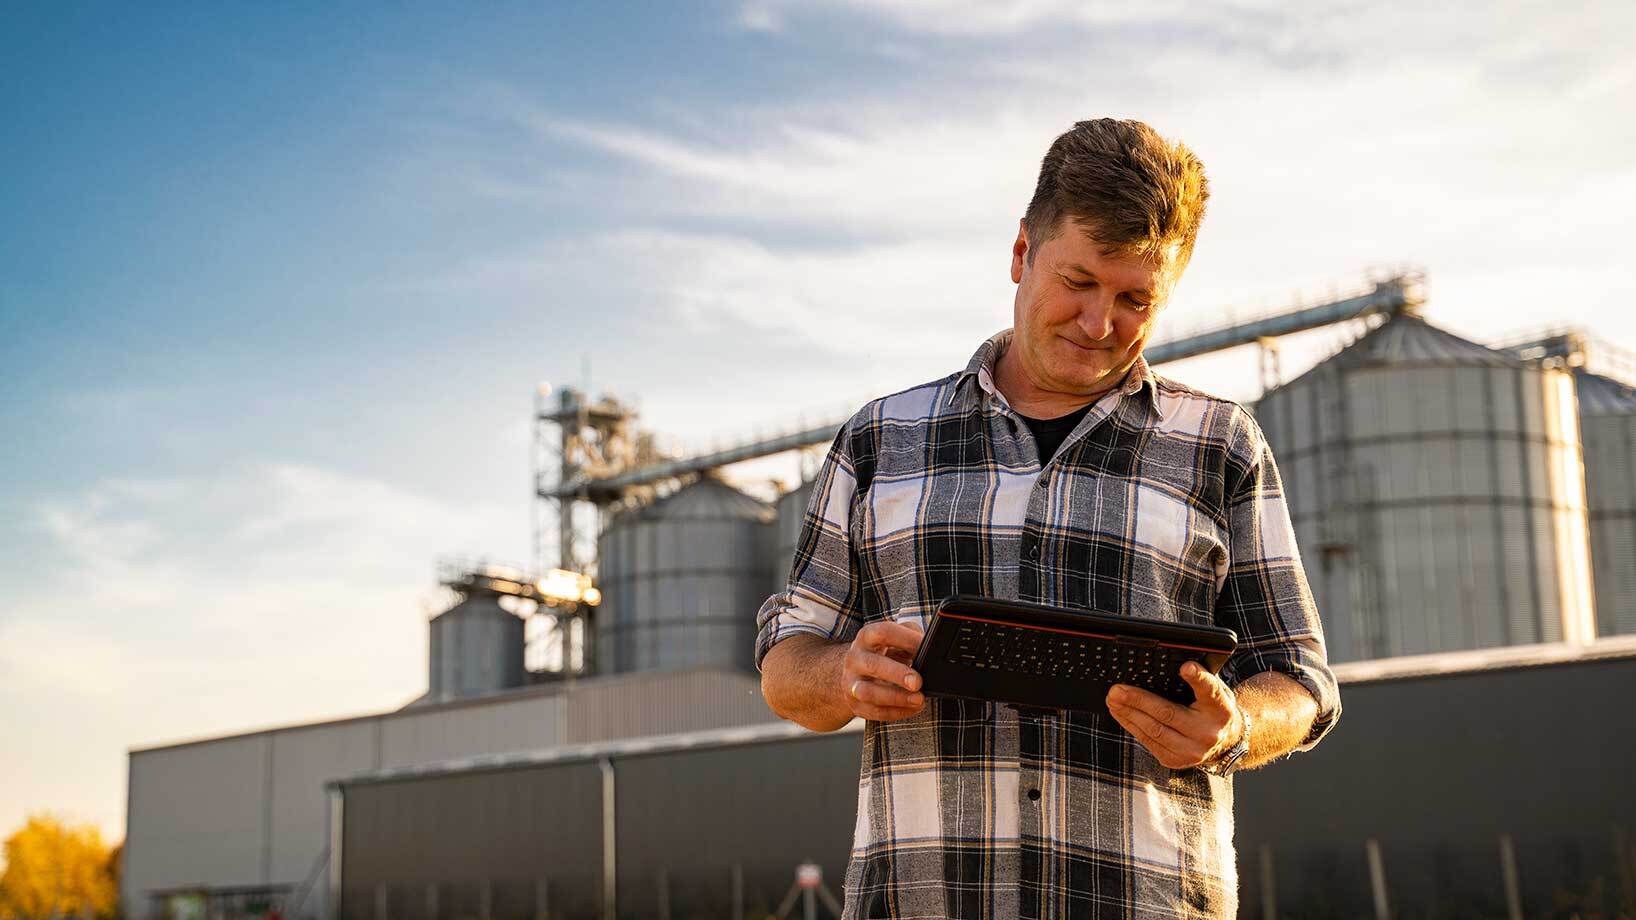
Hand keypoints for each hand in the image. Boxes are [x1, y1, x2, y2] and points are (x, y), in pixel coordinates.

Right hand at [841, 620, 925, 721]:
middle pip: (873, 664)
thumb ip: (912, 637)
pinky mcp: (854, 704)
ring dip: (895, 697)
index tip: (925, 647)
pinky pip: (874, 711)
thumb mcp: (895, 638)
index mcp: (867, 637)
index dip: (906, 639)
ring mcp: (851, 682)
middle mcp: (855, 658)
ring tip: (919, 699)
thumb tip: (930, 649)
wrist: (856, 671)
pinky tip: (914, 707)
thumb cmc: (883, 652)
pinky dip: (897, 711)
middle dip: (897, 674)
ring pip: (868, 692)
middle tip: (918, 682)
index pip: (884, 633)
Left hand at [1105, 661, 1243, 769]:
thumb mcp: (1214, 690)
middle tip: (1117, 690)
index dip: (1198, 678)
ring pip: (1153, 731)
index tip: (1186, 667)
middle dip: (1137, 700)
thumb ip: (1199, 678)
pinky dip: (1132, 726)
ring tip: (1113, 700)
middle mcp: (1208, 732)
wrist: (1224, 742)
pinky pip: (1148, 742)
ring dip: (1128, 714)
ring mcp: (1191, 751)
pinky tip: (1121, 713)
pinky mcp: (1175, 760)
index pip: (1210, 690)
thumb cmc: (1212, 709)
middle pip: (1168, 713)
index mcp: (1221, 708)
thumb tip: (1177, 665)